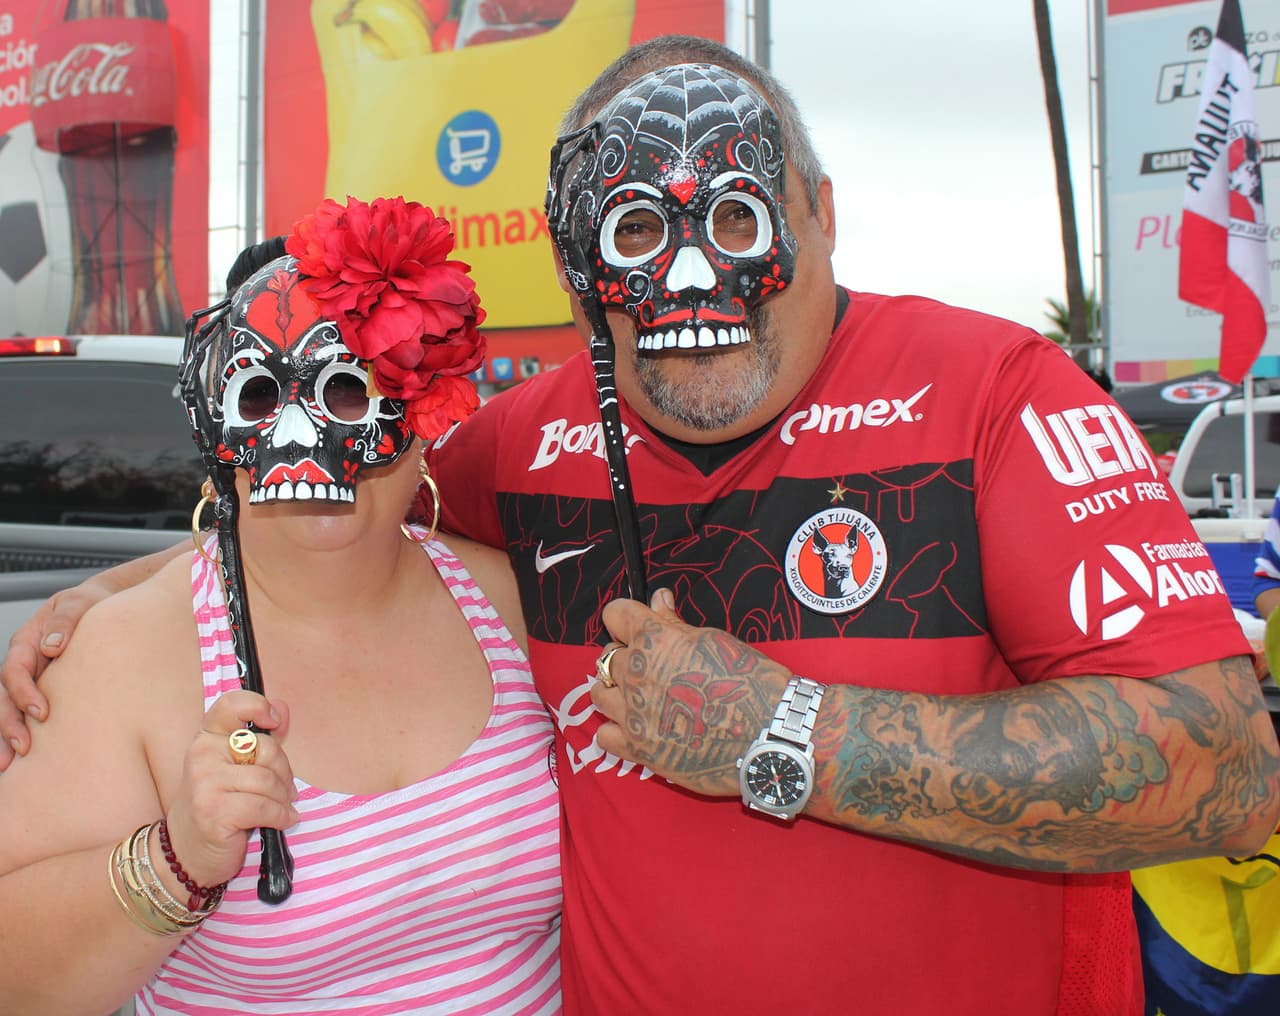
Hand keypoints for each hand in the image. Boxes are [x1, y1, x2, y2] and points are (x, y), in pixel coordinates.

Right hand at [0, 581, 107, 768]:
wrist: (104, 606)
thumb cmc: (92, 603)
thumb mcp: (79, 602)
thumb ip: (66, 619)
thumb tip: (51, 646)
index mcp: (26, 641)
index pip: (15, 670)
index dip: (24, 692)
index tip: (42, 712)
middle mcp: (24, 663)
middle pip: (6, 697)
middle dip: (9, 724)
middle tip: (22, 750)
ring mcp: (32, 679)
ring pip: (11, 710)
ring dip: (6, 737)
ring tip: (9, 766)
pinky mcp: (46, 691)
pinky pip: (29, 714)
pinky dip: (24, 734)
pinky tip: (25, 762)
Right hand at [162, 690, 298, 889]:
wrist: (187, 853)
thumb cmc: (219, 807)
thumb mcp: (237, 769)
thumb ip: (260, 740)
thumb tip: (282, 708)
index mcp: (207, 738)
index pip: (231, 706)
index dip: (258, 706)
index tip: (274, 721)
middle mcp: (202, 755)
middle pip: (266, 748)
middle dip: (285, 772)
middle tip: (285, 790)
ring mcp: (205, 783)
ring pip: (268, 781)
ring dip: (284, 799)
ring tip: (283, 808)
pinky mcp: (213, 811)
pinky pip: (264, 807)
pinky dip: (281, 816)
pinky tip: (282, 821)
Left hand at [590, 588, 792, 796]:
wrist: (770, 736)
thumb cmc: (751, 683)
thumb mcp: (714, 642)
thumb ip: (676, 623)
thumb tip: (659, 599)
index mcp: (655, 640)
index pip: (615, 613)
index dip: (627, 617)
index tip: (639, 624)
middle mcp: (636, 674)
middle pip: (607, 655)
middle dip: (624, 654)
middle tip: (651, 665)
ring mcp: (633, 714)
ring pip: (599, 693)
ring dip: (616, 690)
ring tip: (642, 696)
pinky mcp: (638, 750)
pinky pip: (604, 735)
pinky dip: (617, 730)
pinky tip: (640, 728)